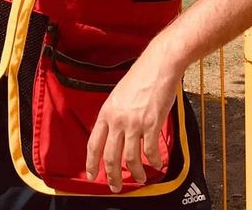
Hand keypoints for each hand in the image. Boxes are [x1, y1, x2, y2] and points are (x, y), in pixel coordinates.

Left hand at [85, 50, 178, 191]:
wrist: (159, 65)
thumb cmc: (141, 76)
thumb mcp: (118, 95)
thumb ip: (114, 114)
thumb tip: (115, 133)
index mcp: (106, 113)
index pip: (93, 144)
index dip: (91, 163)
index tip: (92, 175)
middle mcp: (117, 120)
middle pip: (110, 156)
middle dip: (112, 176)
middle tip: (116, 186)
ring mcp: (134, 123)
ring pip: (130, 158)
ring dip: (135, 173)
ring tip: (141, 179)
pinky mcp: (152, 124)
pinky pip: (150, 150)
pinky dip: (154, 161)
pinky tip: (157, 164)